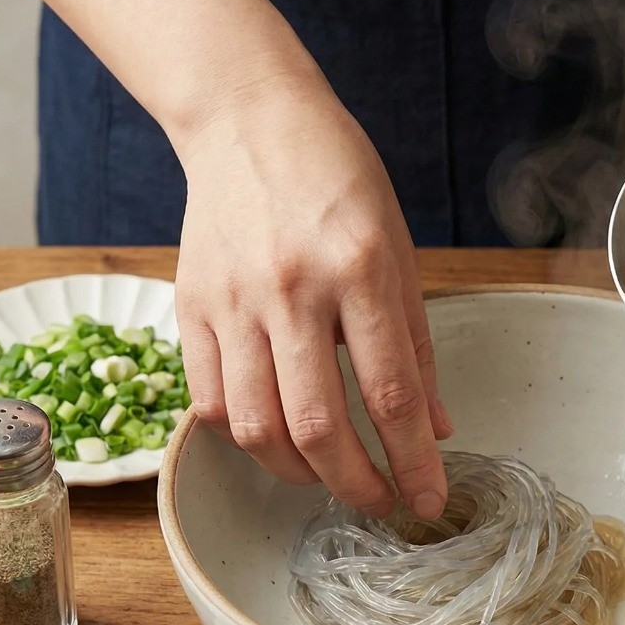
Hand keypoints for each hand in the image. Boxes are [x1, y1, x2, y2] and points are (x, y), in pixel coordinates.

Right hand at [174, 69, 452, 518]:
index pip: (392, 394)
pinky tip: (276, 437)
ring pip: (257, 429)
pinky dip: (247, 439)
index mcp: (361, 270)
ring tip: (328, 475)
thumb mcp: (400, 251)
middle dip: (356, 486)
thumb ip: (415, 345)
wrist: (249, 121)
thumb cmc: (339, 181)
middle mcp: (292, 290)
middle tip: (379, 503)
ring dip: (299, 474)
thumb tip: (434, 427)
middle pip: (318, 427)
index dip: (414, 462)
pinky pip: (210, 402)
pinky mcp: (189, 307)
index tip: (429, 502)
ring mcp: (232, 301)